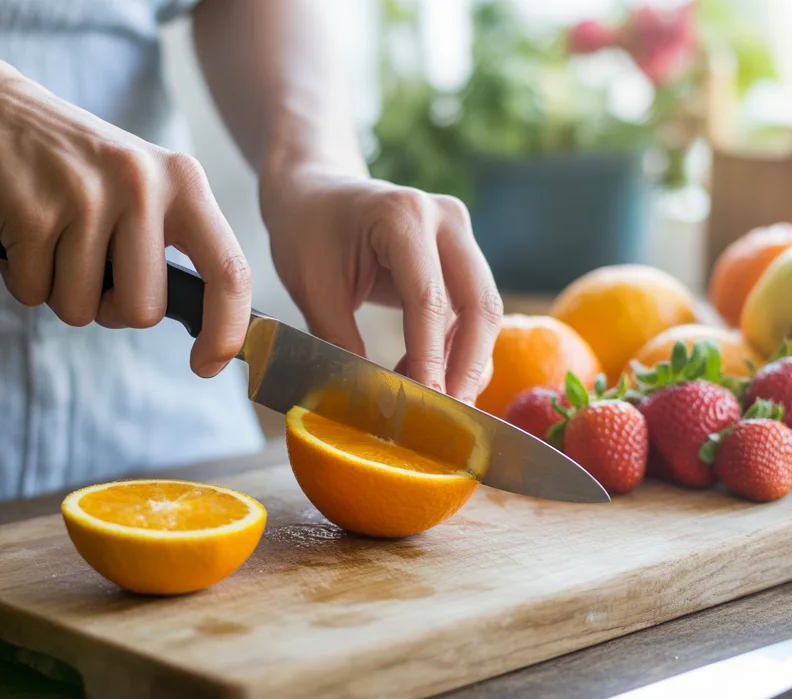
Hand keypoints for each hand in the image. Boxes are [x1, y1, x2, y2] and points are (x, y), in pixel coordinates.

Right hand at [0, 72, 250, 377]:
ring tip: (50, 239)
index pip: (229, 271)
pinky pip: (34, 293)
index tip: (207, 364)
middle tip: (87, 266)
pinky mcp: (34, 214)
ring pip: (83, 309)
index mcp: (184, 182)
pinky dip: (21, 278)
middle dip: (109, 308)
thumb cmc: (72, 166)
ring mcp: (88, 198)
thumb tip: (205, 325)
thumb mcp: (141, 184)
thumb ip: (172, 243)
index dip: (226, 331)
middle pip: (142, 311)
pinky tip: (18, 233)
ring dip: (60, 291)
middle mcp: (143, 185)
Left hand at [260, 166, 502, 403]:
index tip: (425, 403)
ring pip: (484, 314)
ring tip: (425, 400)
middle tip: (449, 415)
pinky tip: (422, 377)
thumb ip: (340, 343)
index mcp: (403, 217)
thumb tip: (369, 402)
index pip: (428, 299)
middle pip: (481, 305)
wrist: (316, 191)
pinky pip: (470, 313)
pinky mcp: (462, 258)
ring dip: (462, 364)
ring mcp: (460, 237)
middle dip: (468, 367)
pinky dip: (452, 351)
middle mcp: (445, 220)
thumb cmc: (307, 231)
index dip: (431, 359)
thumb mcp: (313, 289)